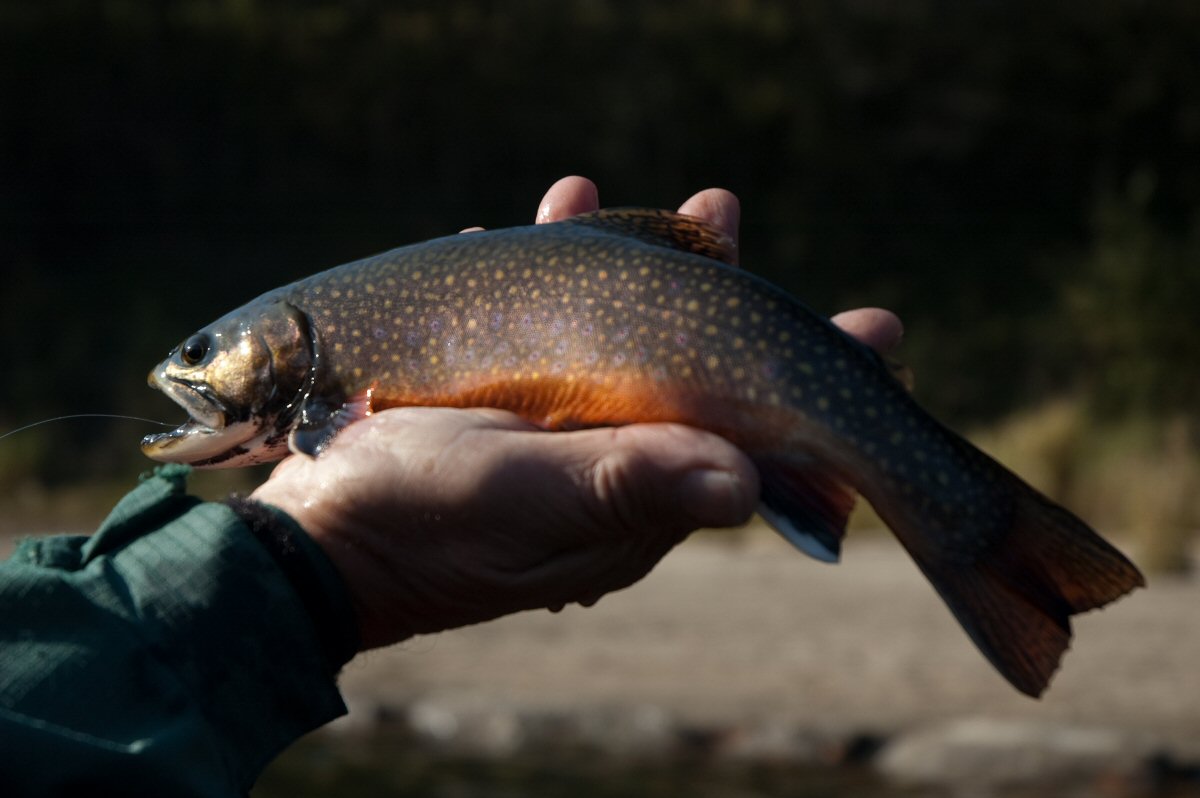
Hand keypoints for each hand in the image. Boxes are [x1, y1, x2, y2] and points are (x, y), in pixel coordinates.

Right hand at [252, 177, 902, 650]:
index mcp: (641, 494)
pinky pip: (530, 334)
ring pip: (605, 335)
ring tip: (593, 192)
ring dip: (610, 262)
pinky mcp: (493, 408)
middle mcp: (609, 460)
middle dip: (711, 285)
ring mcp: (551, 430)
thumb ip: (630, 487)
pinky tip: (514, 233)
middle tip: (720, 208)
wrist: (319, 545)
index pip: (754, 430)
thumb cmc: (425, 525)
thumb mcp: (529, 503)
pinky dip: (531, 284)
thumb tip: (747, 484)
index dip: (815, 376)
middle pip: (688, 365)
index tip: (878, 321)